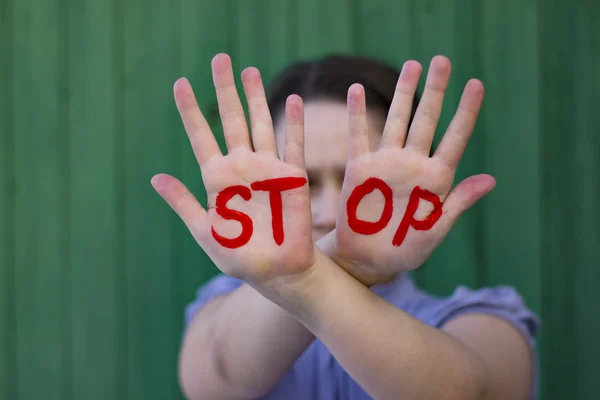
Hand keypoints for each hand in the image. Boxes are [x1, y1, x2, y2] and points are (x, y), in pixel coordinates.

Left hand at [151, 54, 314, 289]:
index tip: (181, 84)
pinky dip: (292, 124)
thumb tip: (156, 176)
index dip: (191, 110)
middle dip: (225, 90)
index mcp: (217, 179)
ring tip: (249, 71)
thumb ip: (184, 203)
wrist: (278, 272)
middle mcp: (242, 168)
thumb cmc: (241, 257)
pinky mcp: (293, 178)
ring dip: (256, 98)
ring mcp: (268, 170)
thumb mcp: (205, 231)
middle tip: (219, 59)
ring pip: (260, 124)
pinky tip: (291, 100)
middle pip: (232, 120)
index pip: (202, 136)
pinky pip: (293, 146)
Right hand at [331, 56, 495, 285]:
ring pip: (396, 120)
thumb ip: (458, 202)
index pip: (455, 138)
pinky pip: (358, 136)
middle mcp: (413, 164)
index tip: (475, 84)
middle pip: (426, 120)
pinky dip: (356, 114)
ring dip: (403, 93)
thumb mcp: (435, 229)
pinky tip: (355, 89)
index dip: (466, 112)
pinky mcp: (360, 169)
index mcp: (436, 178)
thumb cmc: (405, 250)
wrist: (368, 260)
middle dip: (435, 91)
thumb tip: (491, 179)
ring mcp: (386, 163)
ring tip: (413, 65)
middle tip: (442, 60)